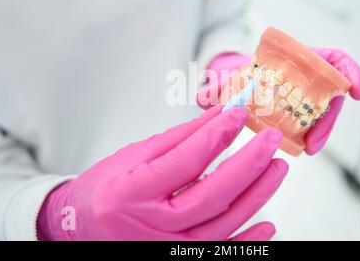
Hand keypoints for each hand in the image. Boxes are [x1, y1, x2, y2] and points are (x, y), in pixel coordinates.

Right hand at [37, 105, 287, 239]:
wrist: (82, 227)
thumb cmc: (106, 188)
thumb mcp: (135, 155)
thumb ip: (179, 138)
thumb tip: (219, 116)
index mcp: (133, 193)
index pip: (185, 161)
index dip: (217, 135)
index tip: (239, 113)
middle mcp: (150, 226)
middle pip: (211, 196)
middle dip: (248, 165)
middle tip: (271, 140)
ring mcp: (166, 248)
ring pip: (223, 225)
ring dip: (256, 196)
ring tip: (276, 167)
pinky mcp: (179, 258)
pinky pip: (220, 252)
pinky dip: (248, 242)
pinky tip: (268, 223)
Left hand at [196, 49, 359, 154]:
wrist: (238, 83)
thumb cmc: (240, 75)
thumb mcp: (229, 78)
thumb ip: (217, 85)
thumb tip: (200, 98)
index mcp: (297, 58)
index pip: (332, 58)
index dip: (350, 71)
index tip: (357, 91)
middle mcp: (307, 76)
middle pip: (329, 94)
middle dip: (327, 119)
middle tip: (314, 143)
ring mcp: (306, 96)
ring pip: (322, 113)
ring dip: (319, 132)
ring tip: (306, 149)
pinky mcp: (301, 114)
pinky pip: (312, 124)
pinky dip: (313, 135)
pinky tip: (304, 147)